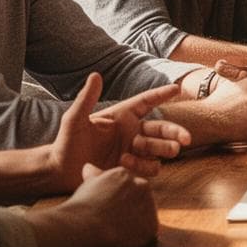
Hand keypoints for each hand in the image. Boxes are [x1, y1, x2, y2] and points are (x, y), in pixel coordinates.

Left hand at [45, 74, 188, 190]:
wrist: (61, 171)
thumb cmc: (66, 142)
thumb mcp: (75, 119)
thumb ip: (86, 98)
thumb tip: (95, 75)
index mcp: (122, 117)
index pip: (147, 102)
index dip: (161, 95)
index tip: (177, 89)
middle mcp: (131, 132)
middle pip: (161, 129)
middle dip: (175, 132)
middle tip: (186, 139)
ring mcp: (133, 151)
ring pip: (158, 149)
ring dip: (160, 150)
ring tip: (154, 152)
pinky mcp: (131, 168)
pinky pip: (148, 167)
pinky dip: (142, 165)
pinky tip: (125, 164)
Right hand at [59, 163, 159, 246]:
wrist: (85, 227)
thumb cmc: (82, 207)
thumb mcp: (87, 186)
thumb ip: (94, 176)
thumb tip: (89, 167)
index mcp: (125, 175)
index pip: (127, 186)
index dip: (116, 200)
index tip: (105, 209)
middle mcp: (142, 187)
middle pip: (139, 198)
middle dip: (128, 209)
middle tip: (110, 220)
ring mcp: (149, 206)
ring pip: (144, 215)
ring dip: (133, 223)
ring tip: (113, 229)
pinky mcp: (151, 227)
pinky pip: (145, 233)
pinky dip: (136, 238)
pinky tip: (120, 239)